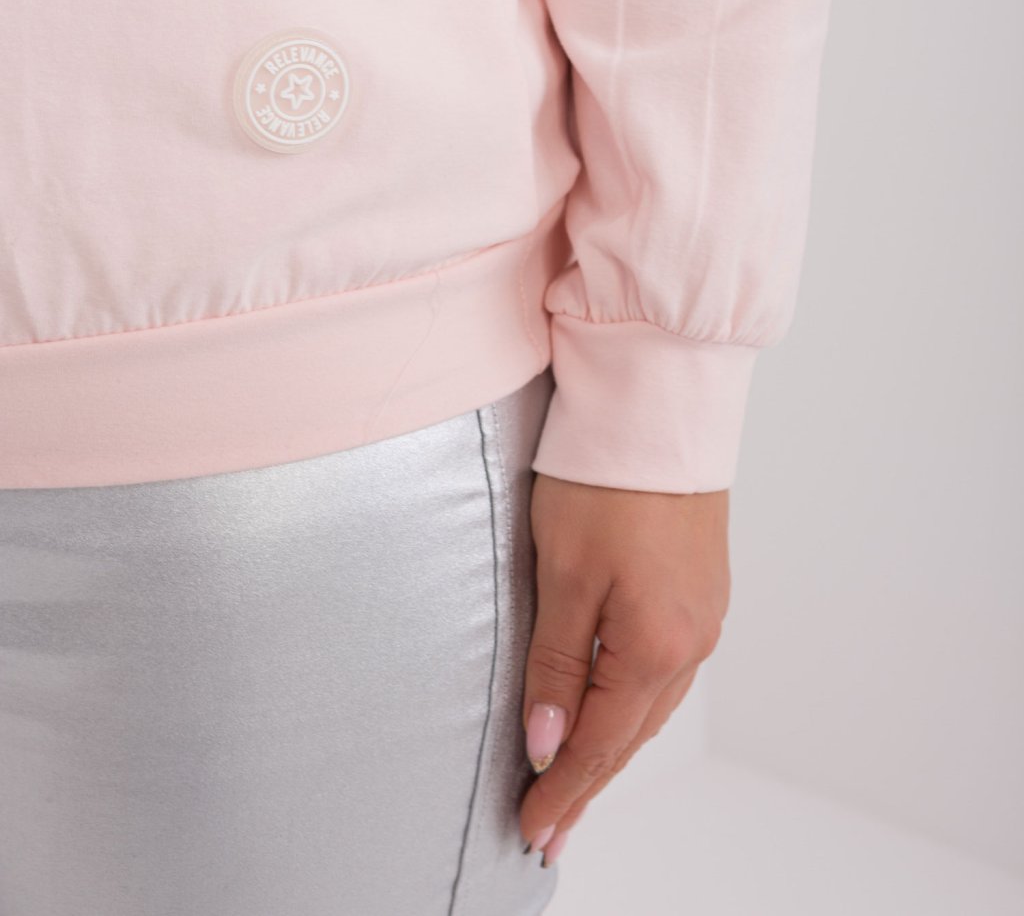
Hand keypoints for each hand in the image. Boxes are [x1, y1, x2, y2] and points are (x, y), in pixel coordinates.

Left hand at [518, 474, 729, 859]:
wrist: (659, 408)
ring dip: (612, 747)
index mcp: (655, 646)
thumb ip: (555, 664)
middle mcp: (692, 641)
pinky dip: (634, 703)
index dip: (562, 790)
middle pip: (631, 734)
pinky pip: (667, 670)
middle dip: (587, 783)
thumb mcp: (564, 575)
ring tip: (577, 783)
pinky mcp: (702, 590)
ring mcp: (704, 616)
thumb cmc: (605, 481)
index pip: (599, 743)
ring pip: (651, 706)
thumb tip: (548, 742)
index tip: (532, 830)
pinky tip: (616, 710)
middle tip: (550, 830)